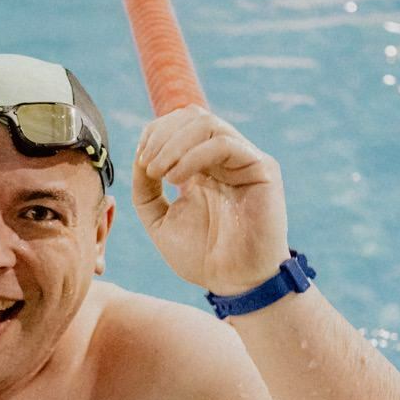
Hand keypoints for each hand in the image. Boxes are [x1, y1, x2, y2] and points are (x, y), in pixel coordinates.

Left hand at [130, 105, 290, 295]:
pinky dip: (193, 155)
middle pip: (191, 116)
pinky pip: (224, 144)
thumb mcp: (159, 219)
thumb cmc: (201, 257)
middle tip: (147, 166)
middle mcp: (224, 157)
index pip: (178, 125)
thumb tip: (138, 157)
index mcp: (203, 165)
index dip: (154, 134)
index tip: (139, 161)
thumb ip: (145, 189)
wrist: (234, 283)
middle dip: (161, 135)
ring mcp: (244, 159)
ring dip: (174, 143)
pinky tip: (177, 179)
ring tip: (159, 173)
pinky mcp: (261, 168)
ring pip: (207, 123)